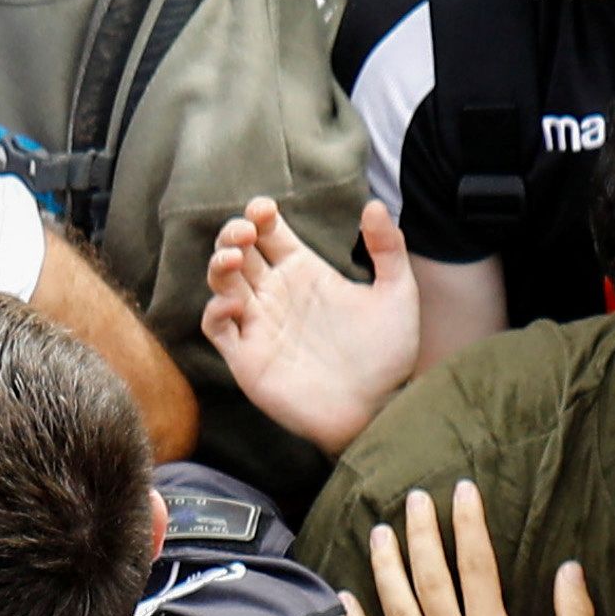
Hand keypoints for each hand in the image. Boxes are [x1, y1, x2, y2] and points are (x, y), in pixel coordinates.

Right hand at [203, 195, 423, 457]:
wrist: (377, 410)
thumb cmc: (388, 357)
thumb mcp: (398, 294)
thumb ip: (388, 248)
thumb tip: (375, 204)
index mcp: (306, 273)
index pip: (270, 233)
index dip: (260, 215)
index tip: (265, 209)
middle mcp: (277, 295)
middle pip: (238, 251)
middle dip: (233, 233)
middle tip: (245, 231)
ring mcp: (260, 325)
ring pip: (222, 283)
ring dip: (219, 264)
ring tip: (234, 257)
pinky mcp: (248, 357)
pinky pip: (216, 327)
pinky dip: (216, 309)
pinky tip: (236, 302)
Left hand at [340, 480, 594, 615]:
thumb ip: (574, 615)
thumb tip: (571, 567)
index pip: (477, 565)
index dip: (468, 523)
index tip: (462, 491)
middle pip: (430, 578)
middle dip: (422, 532)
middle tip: (415, 498)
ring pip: (396, 610)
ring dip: (386, 566)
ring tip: (380, 532)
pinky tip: (344, 599)